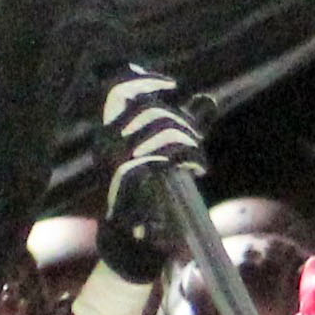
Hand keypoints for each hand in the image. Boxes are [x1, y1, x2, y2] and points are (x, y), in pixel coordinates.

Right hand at [94, 65, 207, 281]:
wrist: (133, 233)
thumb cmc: (151, 188)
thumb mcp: (169, 150)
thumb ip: (186, 124)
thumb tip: (208, 99)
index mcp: (111, 130)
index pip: (120, 89)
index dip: (146, 81)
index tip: (174, 85)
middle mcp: (106, 140)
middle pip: (153, 111)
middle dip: (182, 123)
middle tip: (195, 140)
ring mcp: (115, 158)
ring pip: (163, 131)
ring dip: (189, 143)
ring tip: (197, 160)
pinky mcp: (129, 176)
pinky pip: (165, 155)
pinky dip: (190, 159)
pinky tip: (197, 167)